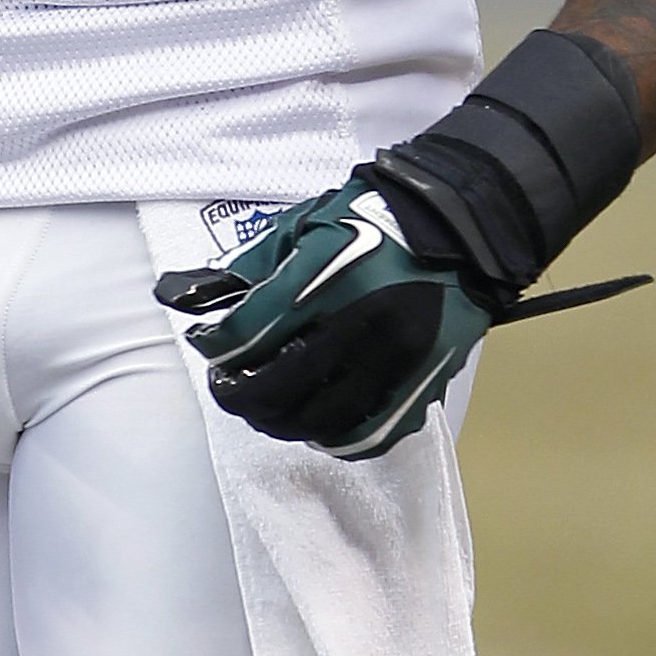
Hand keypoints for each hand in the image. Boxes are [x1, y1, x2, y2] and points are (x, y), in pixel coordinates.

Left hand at [155, 182, 505, 463]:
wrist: (461, 226)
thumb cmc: (378, 219)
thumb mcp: (305, 224)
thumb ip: (251, 266)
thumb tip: (194, 299)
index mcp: (328, 276)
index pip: (246, 336)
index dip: (213, 347)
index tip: (207, 345)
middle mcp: (363, 324)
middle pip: (275, 390)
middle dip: (237, 394)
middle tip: (228, 387)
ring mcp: (397, 361)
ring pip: (318, 422)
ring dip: (279, 422)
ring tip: (266, 408)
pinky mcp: (425, 383)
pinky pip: (369, 434)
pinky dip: (333, 436)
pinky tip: (316, 422)